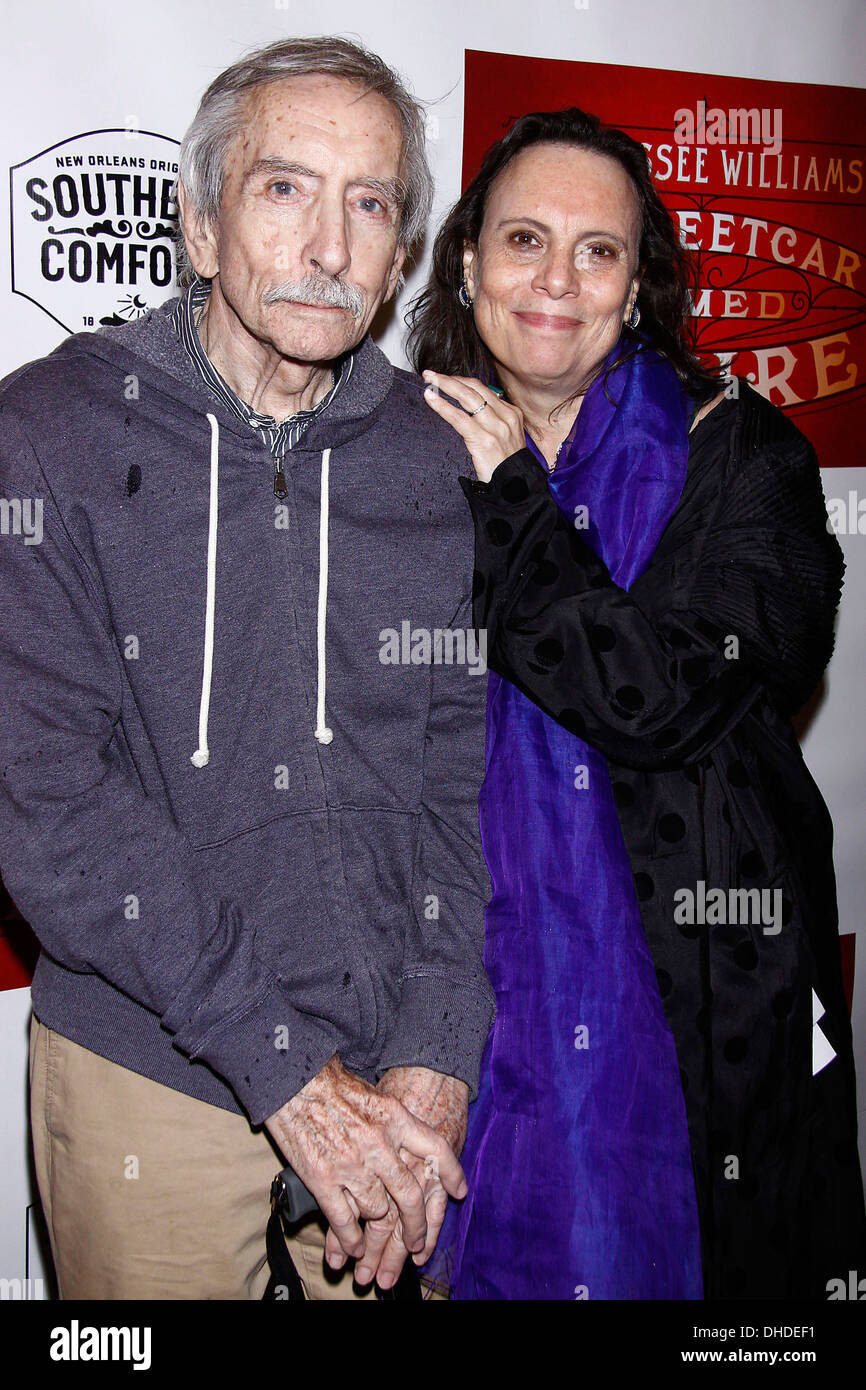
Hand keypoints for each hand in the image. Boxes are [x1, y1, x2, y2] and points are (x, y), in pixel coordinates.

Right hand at [264, 1055, 466, 1264]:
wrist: (293, 1082)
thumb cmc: (331, 1084)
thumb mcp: (375, 1095)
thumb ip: (394, 1124)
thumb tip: (410, 1147)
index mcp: (395, 1118)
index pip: (436, 1148)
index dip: (452, 1173)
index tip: (459, 1191)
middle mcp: (379, 1145)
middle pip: (410, 1196)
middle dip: (415, 1226)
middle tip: (415, 1243)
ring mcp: (351, 1165)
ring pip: (378, 1211)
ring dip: (377, 1229)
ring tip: (375, 1242)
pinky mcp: (323, 1180)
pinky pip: (345, 1222)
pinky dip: (351, 1240)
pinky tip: (353, 1247)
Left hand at [422, 371, 524, 483]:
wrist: (515, 489)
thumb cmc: (506, 467)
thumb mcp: (506, 438)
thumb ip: (493, 422)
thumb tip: (472, 410)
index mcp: (512, 413)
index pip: (483, 388)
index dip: (461, 381)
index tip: (446, 378)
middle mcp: (506, 416)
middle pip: (474, 388)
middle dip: (450, 379)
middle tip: (431, 374)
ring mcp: (496, 427)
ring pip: (466, 397)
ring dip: (444, 385)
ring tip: (428, 380)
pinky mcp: (483, 439)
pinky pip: (459, 417)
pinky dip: (442, 405)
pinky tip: (430, 398)